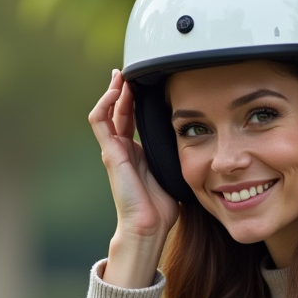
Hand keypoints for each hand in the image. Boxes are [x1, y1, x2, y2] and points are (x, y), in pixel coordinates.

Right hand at [88, 70, 178, 287]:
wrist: (148, 226)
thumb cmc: (161, 207)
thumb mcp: (173, 172)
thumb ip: (176, 155)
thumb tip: (198, 141)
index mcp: (135, 153)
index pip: (130, 118)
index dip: (134, 99)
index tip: (145, 82)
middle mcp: (121, 149)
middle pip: (118, 110)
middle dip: (124, 90)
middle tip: (132, 71)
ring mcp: (113, 150)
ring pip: (107, 112)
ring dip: (114, 92)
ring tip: (123, 75)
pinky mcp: (109, 153)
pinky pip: (100, 121)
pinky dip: (106, 103)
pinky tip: (118, 89)